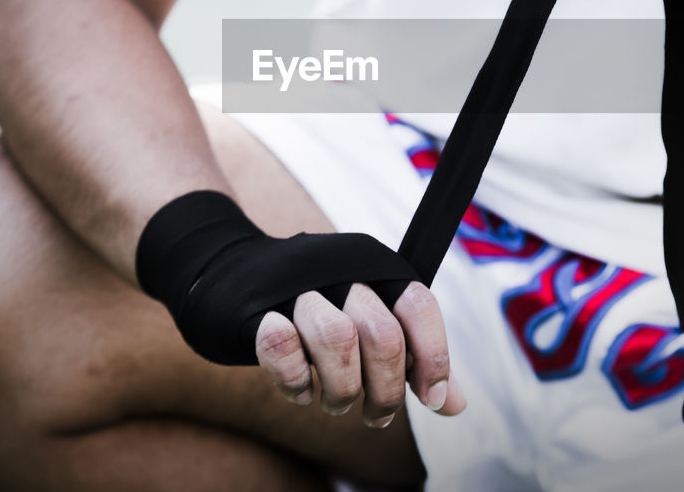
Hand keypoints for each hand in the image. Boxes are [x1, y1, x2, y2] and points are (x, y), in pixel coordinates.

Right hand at [255, 282, 466, 426]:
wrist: (231, 273)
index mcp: (374, 268)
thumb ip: (411, 358)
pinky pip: (281, 345)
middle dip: (386, 388)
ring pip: (336, 338)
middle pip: (381, 332)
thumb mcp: (366, 320)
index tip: (431, 398)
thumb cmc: (314, 306)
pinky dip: (295, 381)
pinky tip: (300, 393)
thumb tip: (453, 404)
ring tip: (336, 405)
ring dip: (342, 389)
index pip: (418, 305)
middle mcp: (340, 270)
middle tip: (377, 415)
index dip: (433, 356)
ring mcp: (296, 287)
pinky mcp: (256, 308)